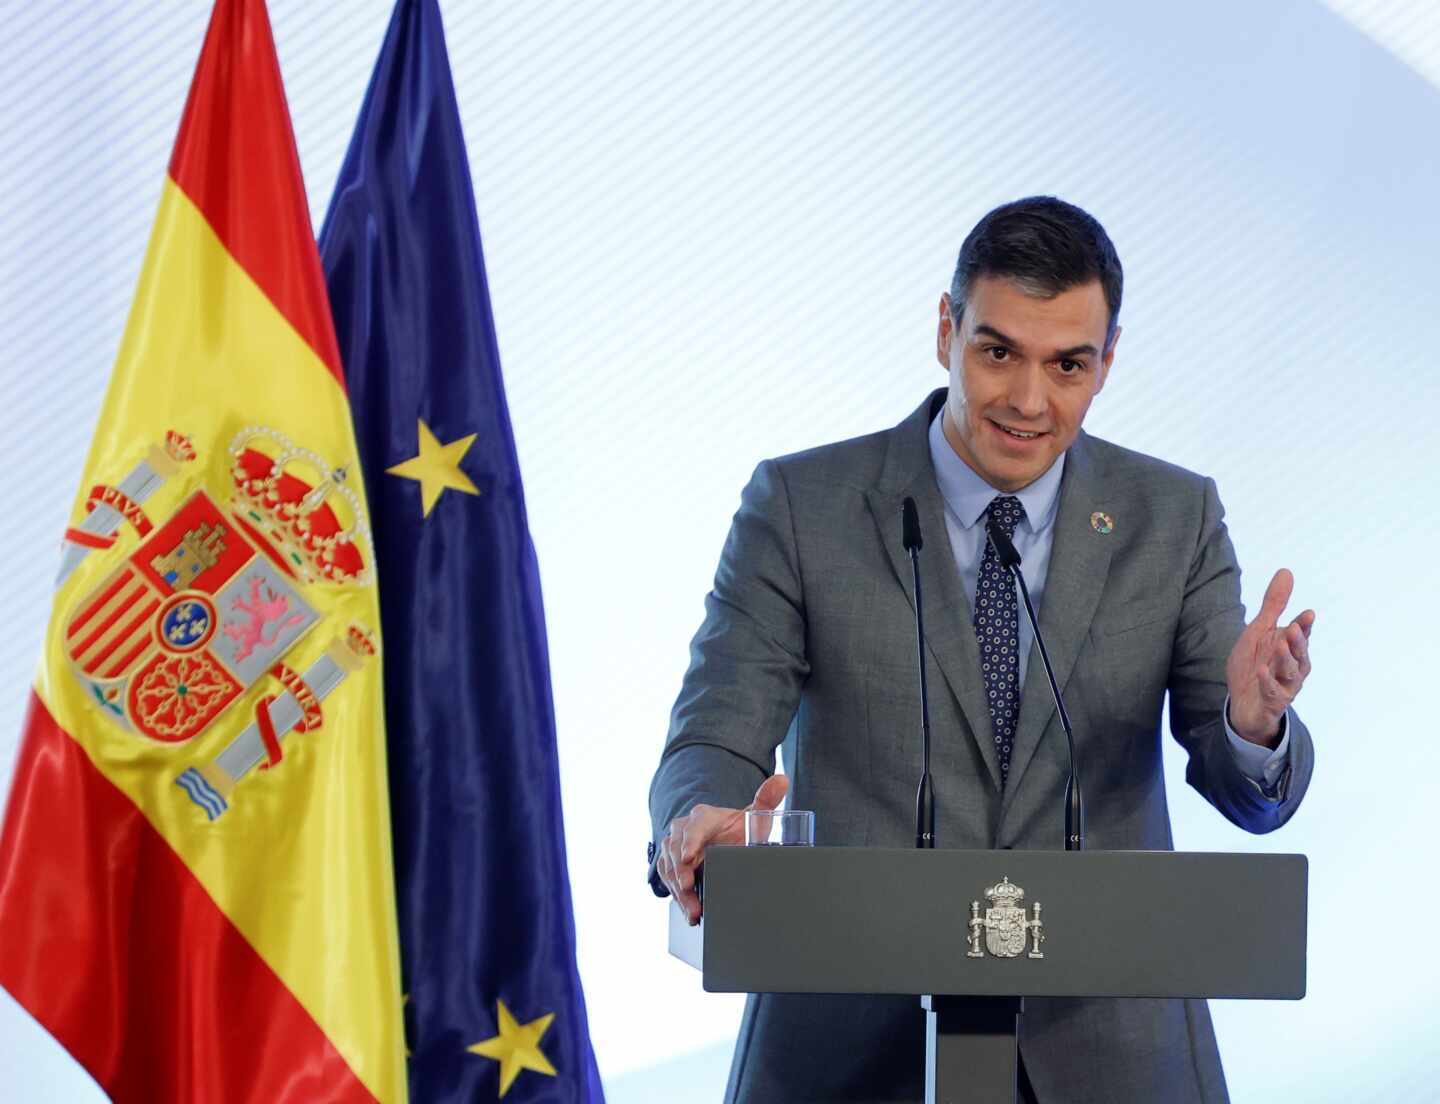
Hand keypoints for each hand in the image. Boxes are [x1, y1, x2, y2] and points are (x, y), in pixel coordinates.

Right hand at [657, 775, 788, 924]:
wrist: (724, 842)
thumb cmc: (737, 829)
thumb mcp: (752, 816)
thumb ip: (766, 799)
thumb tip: (783, 780)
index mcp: (703, 816)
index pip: (694, 826)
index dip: (690, 841)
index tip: (689, 856)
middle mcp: (684, 829)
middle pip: (675, 849)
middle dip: (680, 870)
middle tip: (687, 887)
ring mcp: (674, 848)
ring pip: (669, 867)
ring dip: (678, 889)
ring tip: (692, 908)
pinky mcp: (670, 864)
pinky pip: (668, 880)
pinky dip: (677, 896)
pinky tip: (688, 912)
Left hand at [1225, 568, 1314, 746]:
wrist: (1244, 702)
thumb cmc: (1255, 662)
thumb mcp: (1259, 630)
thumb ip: (1273, 604)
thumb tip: (1286, 571)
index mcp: (1290, 646)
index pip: (1301, 634)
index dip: (1304, 625)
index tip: (1307, 614)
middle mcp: (1293, 665)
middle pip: (1300, 652)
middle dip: (1298, 641)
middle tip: (1295, 628)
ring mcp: (1286, 684)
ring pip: (1291, 672)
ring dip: (1285, 659)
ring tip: (1279, 646)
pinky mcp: (1274, 701)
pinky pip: (1273, 691)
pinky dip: (1268, 681)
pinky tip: (1261, 669)